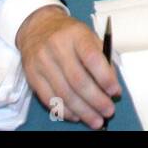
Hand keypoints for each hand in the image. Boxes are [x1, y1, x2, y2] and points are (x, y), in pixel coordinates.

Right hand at [16, 6, 119, 128]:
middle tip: (108, 111)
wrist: (38, 27)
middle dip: (96, 100)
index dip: (105, 78)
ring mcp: (42, 62)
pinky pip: (49, 98)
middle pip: (78, 80)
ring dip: (82, 111)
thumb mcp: (89, 36)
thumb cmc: (69, 34)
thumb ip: (102, 58)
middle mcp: (57, 47)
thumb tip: (112, 88)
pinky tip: (77, 116)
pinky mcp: (32, 75)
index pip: (91, 58)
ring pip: (63, 93)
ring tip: (95, 120)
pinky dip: (64, 111)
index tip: (115, 92)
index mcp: (76, 35)